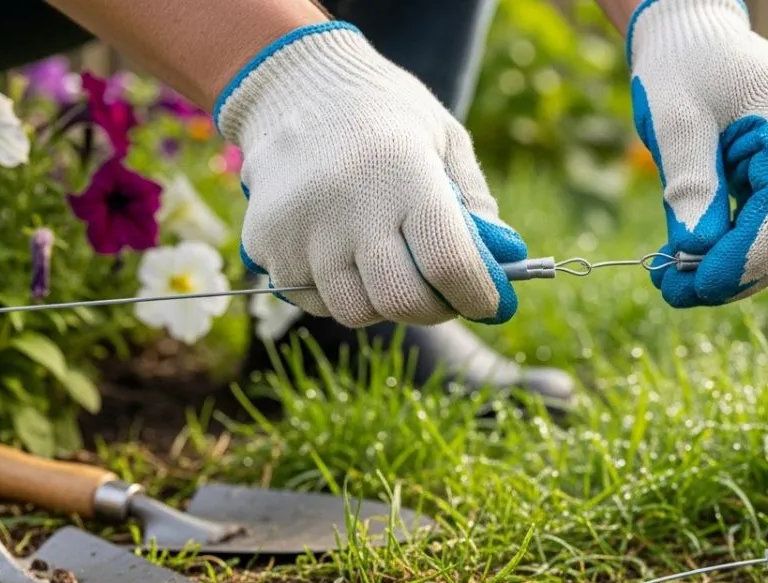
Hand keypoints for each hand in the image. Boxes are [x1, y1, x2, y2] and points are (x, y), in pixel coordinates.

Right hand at [215, 22, 526, 326]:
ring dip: (384, 304)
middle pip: (401, 300)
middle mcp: (348, 203)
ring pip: (355, 311)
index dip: (477, 295)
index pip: (448, 263)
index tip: (489, 302)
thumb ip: (475, 201)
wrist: (295, 84)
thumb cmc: (386, 114)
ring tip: (391, 268)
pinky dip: (339, 293)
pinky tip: (345, 254)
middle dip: (435, 309)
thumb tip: (503, 264)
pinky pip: (313, 300)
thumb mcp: (445, 137)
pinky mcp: (265, 242)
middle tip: (444, 295)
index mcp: (403, 172)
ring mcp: (300, 228)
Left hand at [627, 0, 767, 307]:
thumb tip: (694, 256)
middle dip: (743, 273)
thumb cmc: (681, 65)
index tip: (698, 286)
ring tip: (676, 281)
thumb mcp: (673, 121)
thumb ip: (689, 185)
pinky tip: (693, 255)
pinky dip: (739, 248)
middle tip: (678, 294)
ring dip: (740, 269)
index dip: (750, 256)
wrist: (692, 33)